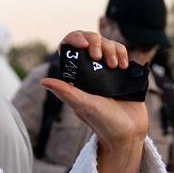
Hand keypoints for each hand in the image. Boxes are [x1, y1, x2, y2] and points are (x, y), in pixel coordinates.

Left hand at [39, 30, 147, 172]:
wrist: (129, 133)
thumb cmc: (104, 123)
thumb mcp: (84, 106)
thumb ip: (66, 92)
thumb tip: (43, 81)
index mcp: (77, 78)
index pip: (70, 48)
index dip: (75, 39)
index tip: (84, 45)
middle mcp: (90, 72)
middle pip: (90, 41)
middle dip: (97, 43)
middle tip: (100, 57)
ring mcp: (107, 70)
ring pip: (107, 44)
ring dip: (112, 49)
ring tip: (116, 67)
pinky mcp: (122, 71)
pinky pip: (121, 52)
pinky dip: (123, 53)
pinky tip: (124, 66)